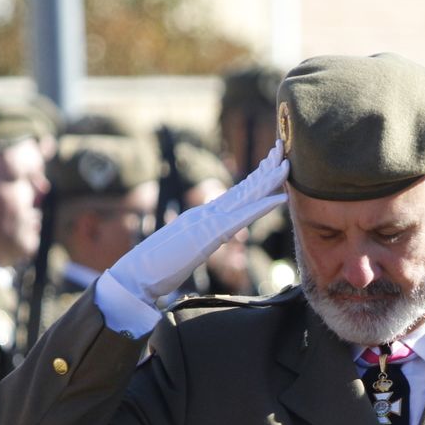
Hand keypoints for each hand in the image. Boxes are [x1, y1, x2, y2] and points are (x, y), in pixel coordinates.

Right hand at [104, 141, 289, 306]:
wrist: (137, 275)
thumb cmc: (157, 269)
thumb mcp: (184, 251)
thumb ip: (197, 241)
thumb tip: (204, 240)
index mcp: (202, 218)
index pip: (234, 196)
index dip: (254, 180)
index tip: (271, 165)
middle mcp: (206, 213)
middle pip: (242, 188)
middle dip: (264, 169)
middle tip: (283, 149)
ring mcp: (208, 221)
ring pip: (245, 196)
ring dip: (269, 180)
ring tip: (288, 164)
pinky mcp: (209, 234)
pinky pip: (242, 218)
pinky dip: (263, 206)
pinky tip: (282, 198)